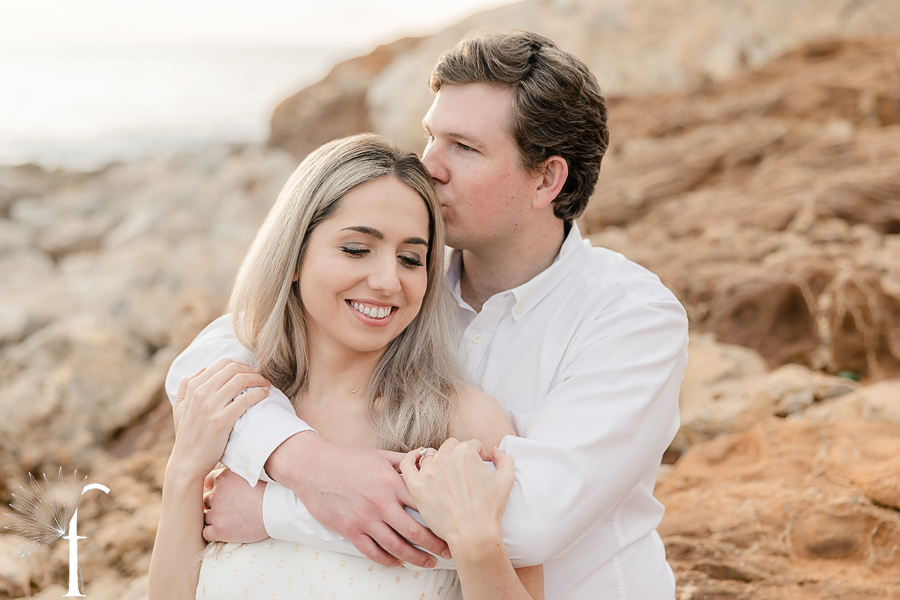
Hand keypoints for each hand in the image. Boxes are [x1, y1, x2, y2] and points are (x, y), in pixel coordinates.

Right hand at [170, 359, 269, 478]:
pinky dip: (258, 394)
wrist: (187, 462)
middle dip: (252, 370)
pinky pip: (245, 400)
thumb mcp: (179, 407)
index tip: (251, 373)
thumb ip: (186, 386)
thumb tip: (204, 368)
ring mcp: (210, 407)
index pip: (223, 364)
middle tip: (262, 379)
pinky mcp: (221, 421)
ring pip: (240, 380)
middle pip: (234, 369)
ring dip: (258, 380)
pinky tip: (264, 396)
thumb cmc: (187, 435)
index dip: (241, 365)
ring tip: (266, 386)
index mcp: (193, 387)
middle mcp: (200, 394)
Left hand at [202, 468, 267, 542]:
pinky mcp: (218, 530)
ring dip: (213, 518)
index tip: (222, 494)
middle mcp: (216, 494)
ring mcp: (216, 513)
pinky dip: (212, 532)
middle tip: (227, 509)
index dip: (214, 489)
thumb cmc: (268, 492)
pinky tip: (222, 531)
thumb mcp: (250, 475)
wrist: (276, 510)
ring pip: (204, 516)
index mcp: (223, 478)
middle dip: (214, 504)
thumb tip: (223, 477)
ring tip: (227, 521)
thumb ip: (234, 475)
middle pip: (206, 499)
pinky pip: (205, 532)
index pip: (208, 482)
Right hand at [265, 433, 450, 567]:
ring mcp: (365, 519)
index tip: (453, 524)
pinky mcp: (350, 530)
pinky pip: (373, 552)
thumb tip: (428, 458)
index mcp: (392, 482)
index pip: (425, 503)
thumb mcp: (380, 455)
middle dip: (435, 545)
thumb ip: (405, 461)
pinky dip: (389, 560)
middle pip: (415, 531)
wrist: (313, 467)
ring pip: (397, 546)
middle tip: (449, 551)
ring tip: (428, 563)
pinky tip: (398, 562)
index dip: (442, 516)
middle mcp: (381, 502)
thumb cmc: (349, 459)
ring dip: (416, 558)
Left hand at [400, 439, 514, 548]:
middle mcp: (445, 456)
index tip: (481, 467)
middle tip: (463, 473)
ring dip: (438, 461)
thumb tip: (495, 450)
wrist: (473, 534)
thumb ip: (505, 458)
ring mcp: (428, 470)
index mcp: (465, 451)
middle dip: (459, 456)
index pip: (472, 445)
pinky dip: (410, 459)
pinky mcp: (416, 485)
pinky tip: (416, 460)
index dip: (479, 455)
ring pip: (431, 456)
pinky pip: (407, 465)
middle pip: (451, 447)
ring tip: (444, 473)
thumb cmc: (490, 508)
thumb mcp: (507, 479)